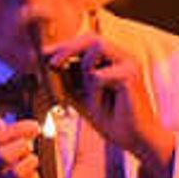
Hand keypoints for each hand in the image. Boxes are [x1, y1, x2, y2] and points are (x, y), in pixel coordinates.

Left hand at [48, 25, 176, 177]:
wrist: (135, 139)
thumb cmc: (112, 119)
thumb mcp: (82, 97)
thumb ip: (69, 80)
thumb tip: (48, 64)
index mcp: (114, 59)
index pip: (87, 42)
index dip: (65, 46)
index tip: (44, 54)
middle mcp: (123, 57)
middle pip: (92, 37)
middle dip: (68, 47)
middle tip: (51, 63)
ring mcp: (129, 63)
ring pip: (97, 48)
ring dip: (84, 70)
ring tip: (89, 94)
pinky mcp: (131, 75)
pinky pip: (99, 75)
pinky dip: (94, 92)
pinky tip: (104, 106)